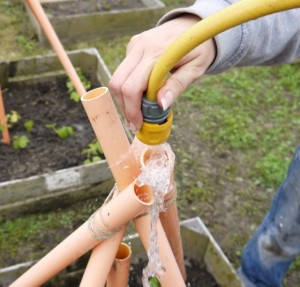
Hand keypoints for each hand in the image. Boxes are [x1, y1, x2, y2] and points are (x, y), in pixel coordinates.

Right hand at [109, 14, 215, 131]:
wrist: (193, 24)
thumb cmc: (198, 47)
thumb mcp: (196, 68)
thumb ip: (177, 85)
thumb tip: (161, 105)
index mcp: (157, 53)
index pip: (132, 86)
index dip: (132, 110)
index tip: (138, 124)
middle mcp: (140, 47)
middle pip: (118, 83)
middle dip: (124, 107)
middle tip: (134, 123)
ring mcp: (134, 45)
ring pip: (117, 79)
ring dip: (124, 99)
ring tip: (137, 112)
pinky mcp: (132, 46)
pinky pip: (123, 71)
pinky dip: (128, 87)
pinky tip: (141, 95)